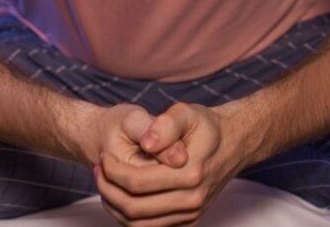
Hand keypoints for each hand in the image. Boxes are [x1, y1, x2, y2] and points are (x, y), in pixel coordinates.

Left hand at [95, 102, 248, 225]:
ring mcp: (191, 214)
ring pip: (138, 224)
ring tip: (105, 183)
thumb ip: (165, 124)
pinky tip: (121, 196)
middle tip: (98, 170)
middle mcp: (192, 199)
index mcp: (190, 174)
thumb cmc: (205, 127)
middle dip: (107, 189)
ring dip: (114, 206)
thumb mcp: (187, 113)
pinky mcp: (189, 221)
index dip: (112, 171)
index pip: (136, 182)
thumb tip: (146, 143)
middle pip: (133, 207)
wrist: (232, 144)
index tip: (103, 156)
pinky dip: (128, 217)